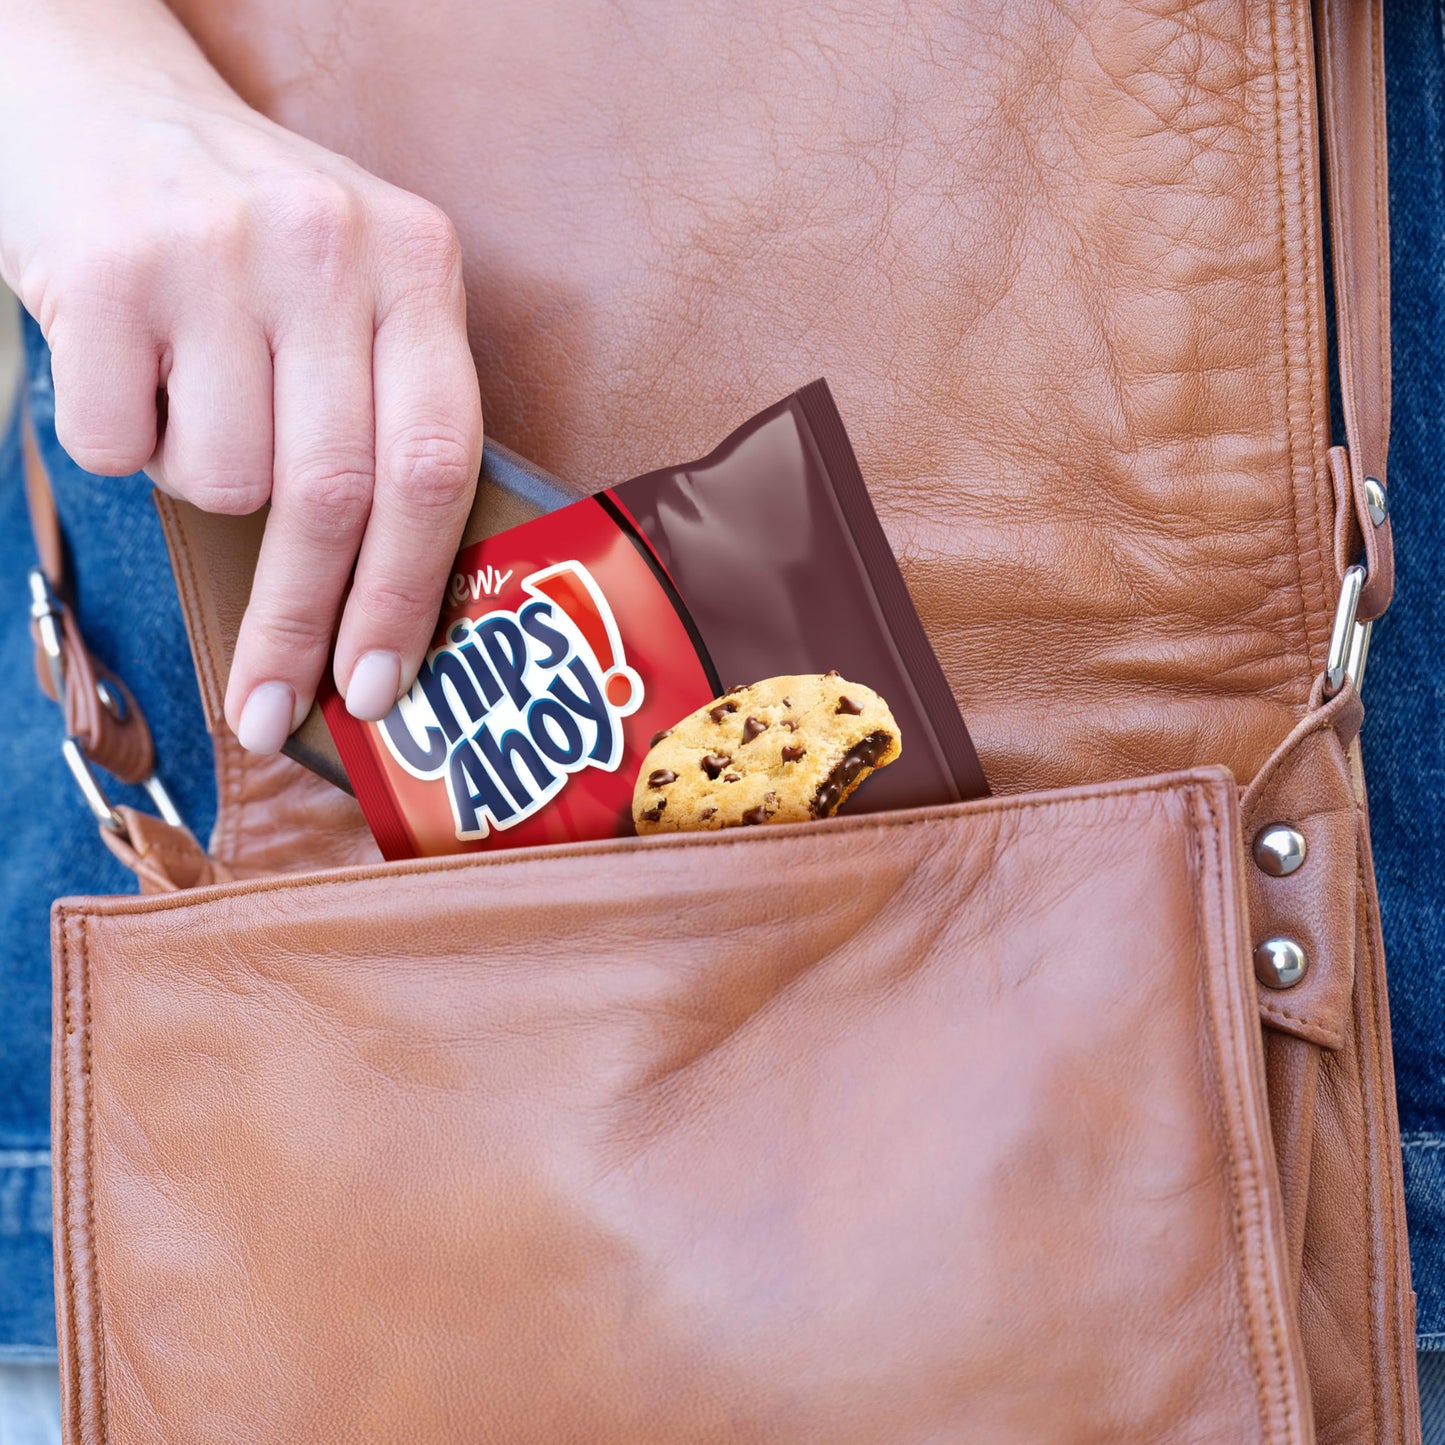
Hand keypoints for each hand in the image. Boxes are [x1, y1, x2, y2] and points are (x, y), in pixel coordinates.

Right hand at [0, 0, 482, 752]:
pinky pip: (118, 446)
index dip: (407, 596)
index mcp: (415, 266)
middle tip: (270, 706)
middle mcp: (328, 250)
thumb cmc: (248, 236)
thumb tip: (381, 608)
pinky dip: (119, 442)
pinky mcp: (106, 268)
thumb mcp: (354, 289)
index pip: (435, 465)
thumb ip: (387, 407)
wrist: (99, 93)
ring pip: (222, 479)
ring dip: (203, 482)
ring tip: (193, 397)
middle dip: (300, 623)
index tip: (377, 690)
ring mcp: (215, 252)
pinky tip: (129, 367)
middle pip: (334, 497)